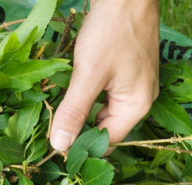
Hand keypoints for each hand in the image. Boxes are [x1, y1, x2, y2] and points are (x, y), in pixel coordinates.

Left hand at [50, 0, 159, 152]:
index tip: (53, 144)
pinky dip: (87, 92)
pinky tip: (70, 86)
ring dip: (81, 107)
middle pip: (105, 125)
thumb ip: (74, 111)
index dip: (80, 144)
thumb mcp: (89, 73)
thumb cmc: (111, 30)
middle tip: (50, 122)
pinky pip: (105, 91)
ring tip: (56, 104)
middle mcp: (140, 99)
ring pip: (103, 108)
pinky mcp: (127, 70)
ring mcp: (135, 84)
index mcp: (137, 106)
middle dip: (79, 124)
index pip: (107, 141)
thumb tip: (59, 147)